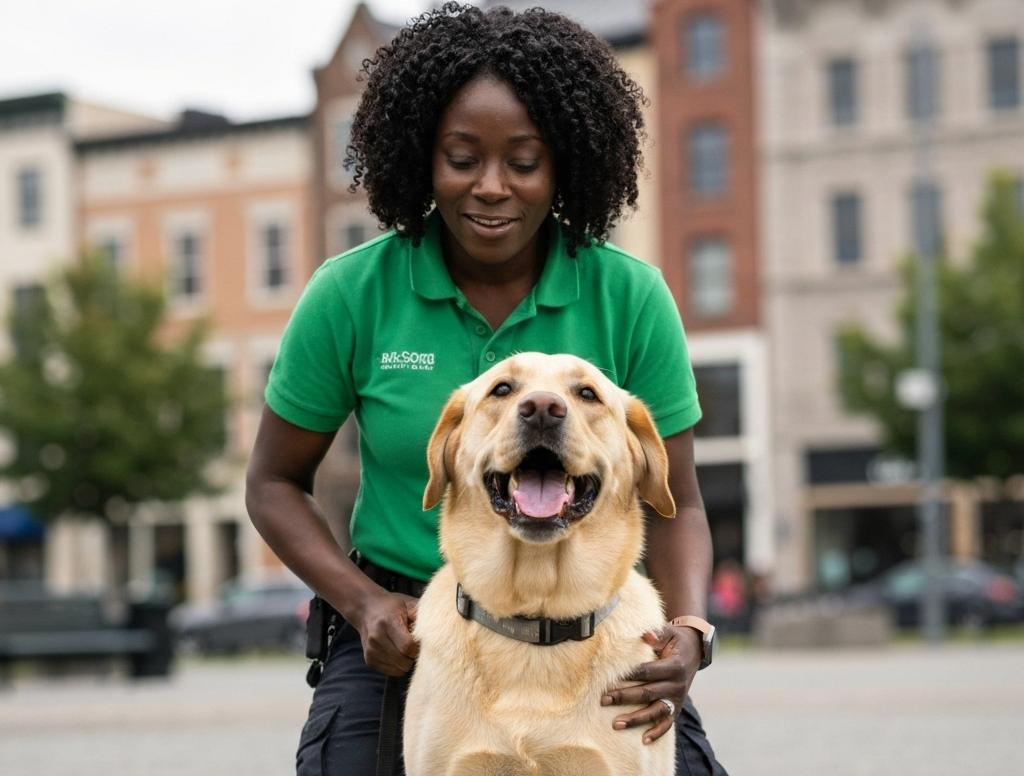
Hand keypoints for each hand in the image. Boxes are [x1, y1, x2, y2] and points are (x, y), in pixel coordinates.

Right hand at [351, 587, 418, 675]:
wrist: (366, 608)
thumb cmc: (392, 606)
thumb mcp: (407, 603)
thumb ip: (420, 615)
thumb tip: (438, 626)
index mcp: (387, 622)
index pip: (407, 646)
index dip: (417, 647)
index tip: (421, 641)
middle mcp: (376, 637)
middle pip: (403, 660)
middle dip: (413, 656)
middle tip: (416, 646)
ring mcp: (371, 650)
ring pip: (399, 668)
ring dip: (407, 661)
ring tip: (406, 648)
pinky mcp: (369, 659)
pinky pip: (392, 671)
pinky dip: (398, 665)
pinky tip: (398, 652)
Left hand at [601, 625, 700, 743]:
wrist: (694, 652)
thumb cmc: (675, 641)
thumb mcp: (669, 634)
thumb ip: (657, 634)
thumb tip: (645, 634)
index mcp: (674, 666)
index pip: (648, 671)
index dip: (629, 675)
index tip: (610, 678)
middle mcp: (677, 685)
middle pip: (647, 693)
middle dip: (624, 697)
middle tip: (603, 700)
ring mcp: (677, 699)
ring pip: (655, 712)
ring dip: (635, 719)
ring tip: (615, 724)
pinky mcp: (676, 708)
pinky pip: (668, 724)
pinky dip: (657, 733)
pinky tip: (644, 741)